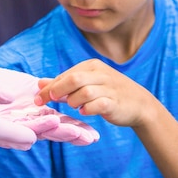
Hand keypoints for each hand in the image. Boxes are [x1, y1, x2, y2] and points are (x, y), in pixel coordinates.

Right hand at [0, 53, 98, 148]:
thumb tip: (15, 99)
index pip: (22, 132)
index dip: (49, 130)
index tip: (76, 129)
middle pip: (33, 134)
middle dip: (63, 135)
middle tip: (94, 137)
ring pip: (28, 129)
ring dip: (56, 129)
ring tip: (83, 130)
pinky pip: (14, 120)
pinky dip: (36, 119)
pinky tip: (53, 115)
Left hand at [35, 59, 149, 127]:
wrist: (139, 104)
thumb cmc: (108, 93)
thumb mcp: (87, 84)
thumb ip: (63, 84)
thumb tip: (40, 84)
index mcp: (92, 66)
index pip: (66, 74)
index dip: (50, 87)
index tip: (38, 99)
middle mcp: (100, 74)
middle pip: (74, 79)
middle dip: (58, 90)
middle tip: (52, 100)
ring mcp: (109, 88)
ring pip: (85, 91)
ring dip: (74, 101)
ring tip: (75, 106)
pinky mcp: (115, 102)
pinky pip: (98, 104)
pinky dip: (88, 108)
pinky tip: (85, 111)